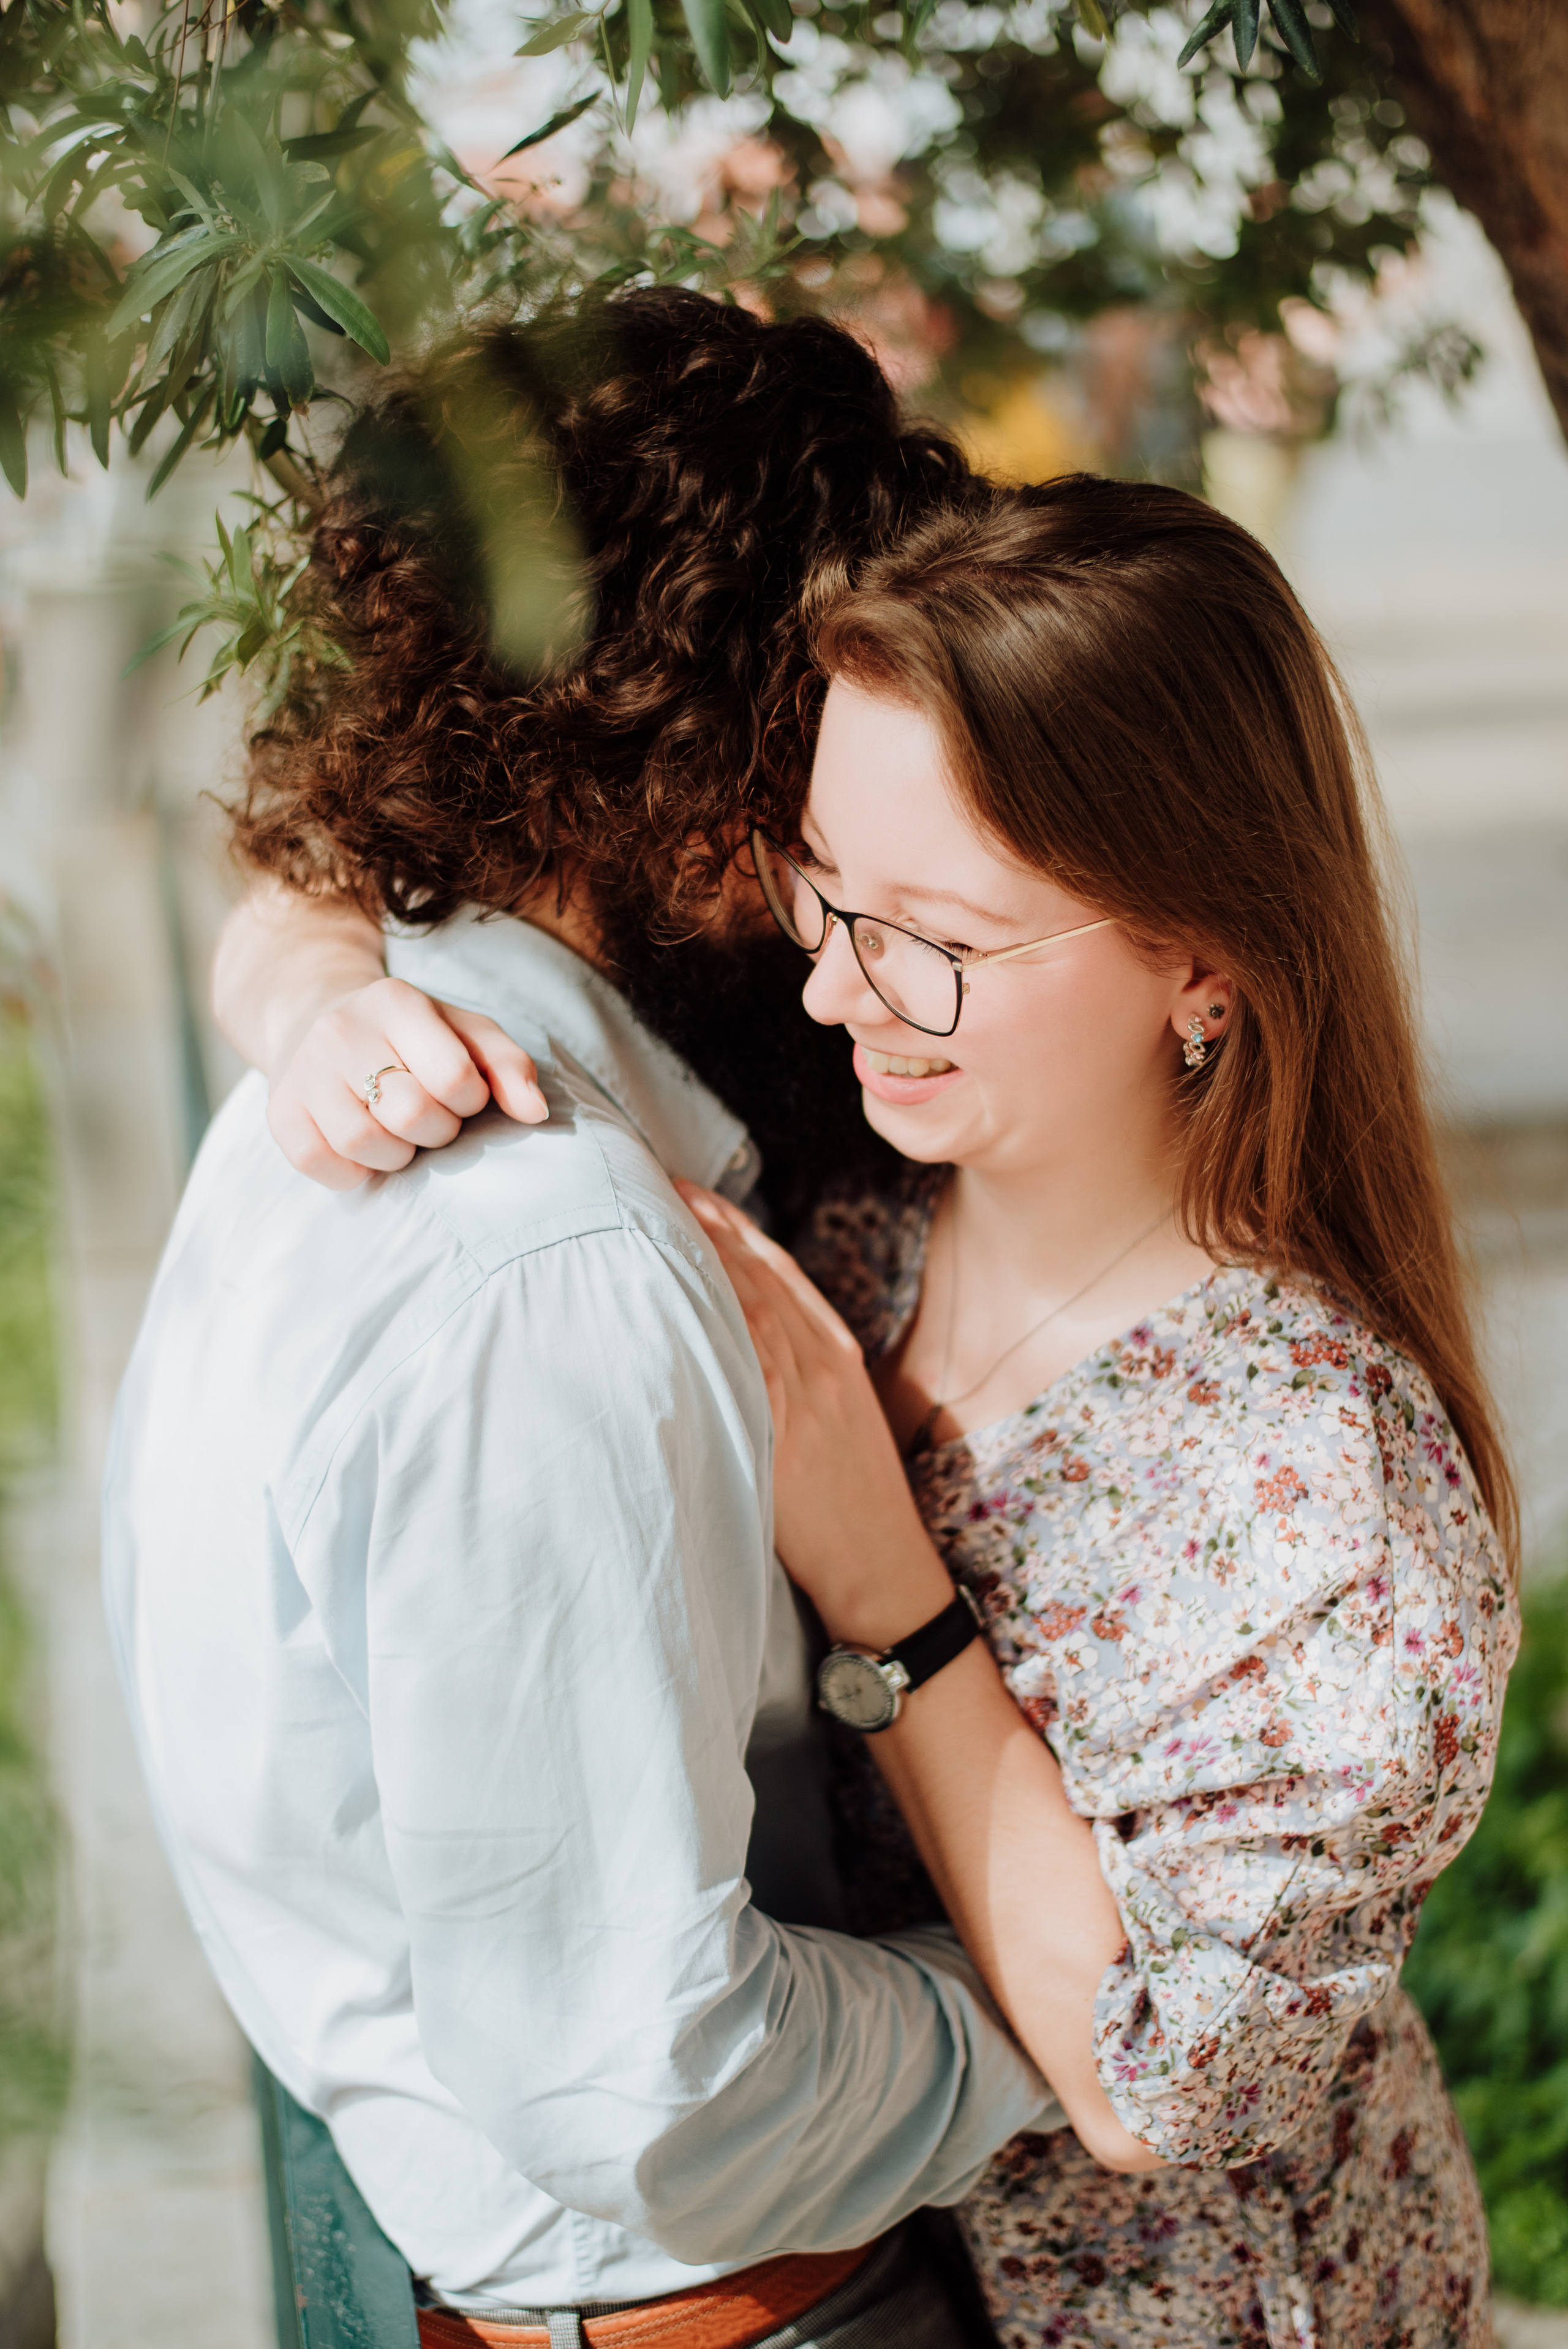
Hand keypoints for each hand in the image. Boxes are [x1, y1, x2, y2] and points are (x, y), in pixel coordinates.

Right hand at [268, 978, 547, 1190]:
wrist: (318, 1021)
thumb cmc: (411, 1038)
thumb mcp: (465, 1034)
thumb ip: (508, 1066)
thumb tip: (535, 1113)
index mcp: (396, 1001)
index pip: (454, 1077)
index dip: (470, 1102)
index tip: (462, 1097)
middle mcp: (340, 1029)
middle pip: (411, 1114)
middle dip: (437, 1131)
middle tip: (430, 1120)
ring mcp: (303, 1070)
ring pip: (365, 1145)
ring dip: (397, 1155)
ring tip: (397, 1134)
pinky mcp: (278, 1111)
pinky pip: (321, 1164)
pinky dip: (352, 1172)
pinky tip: (364, 1150)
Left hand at [677, 1184, 951, 1646]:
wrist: (882, 1564)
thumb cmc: (852, 1498)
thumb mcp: (840, 1416)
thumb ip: (799, 1369)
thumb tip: (739, 1332)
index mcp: (838, 1353)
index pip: (780, 1270)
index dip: (734, 1225)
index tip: (693, 1191)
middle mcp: (823, 1363)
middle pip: (758, 1276)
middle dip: (708, 1225)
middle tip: (659, 1183)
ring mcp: (806, 1396)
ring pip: (751, 1308)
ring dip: (703, 1259)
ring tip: (657, 1219)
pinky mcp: (785, 1436)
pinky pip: (750, 1366)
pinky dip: (719, 1323)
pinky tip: (682, 1295)